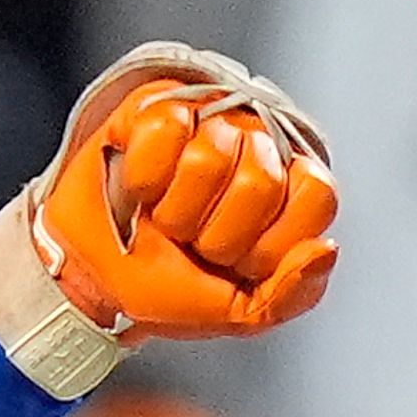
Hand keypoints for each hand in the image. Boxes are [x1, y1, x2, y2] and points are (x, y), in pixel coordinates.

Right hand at [0, 43, 339, 397]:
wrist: (92, 278)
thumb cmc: (164, 287)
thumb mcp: (235, 313)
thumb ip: (290, 293)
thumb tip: (325, 248)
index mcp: (287, 197)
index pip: (316, 195)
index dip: (272, 241)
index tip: (238, 264)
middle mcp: (257, 149)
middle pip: (261, 179)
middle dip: (216, 232)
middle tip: (191, 242)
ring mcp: (211, 119)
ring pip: (211, 153)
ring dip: (175, 207)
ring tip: (161, 218)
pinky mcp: (160, 103)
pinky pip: (168, 124)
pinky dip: (145, 173)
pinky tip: (138, 187)